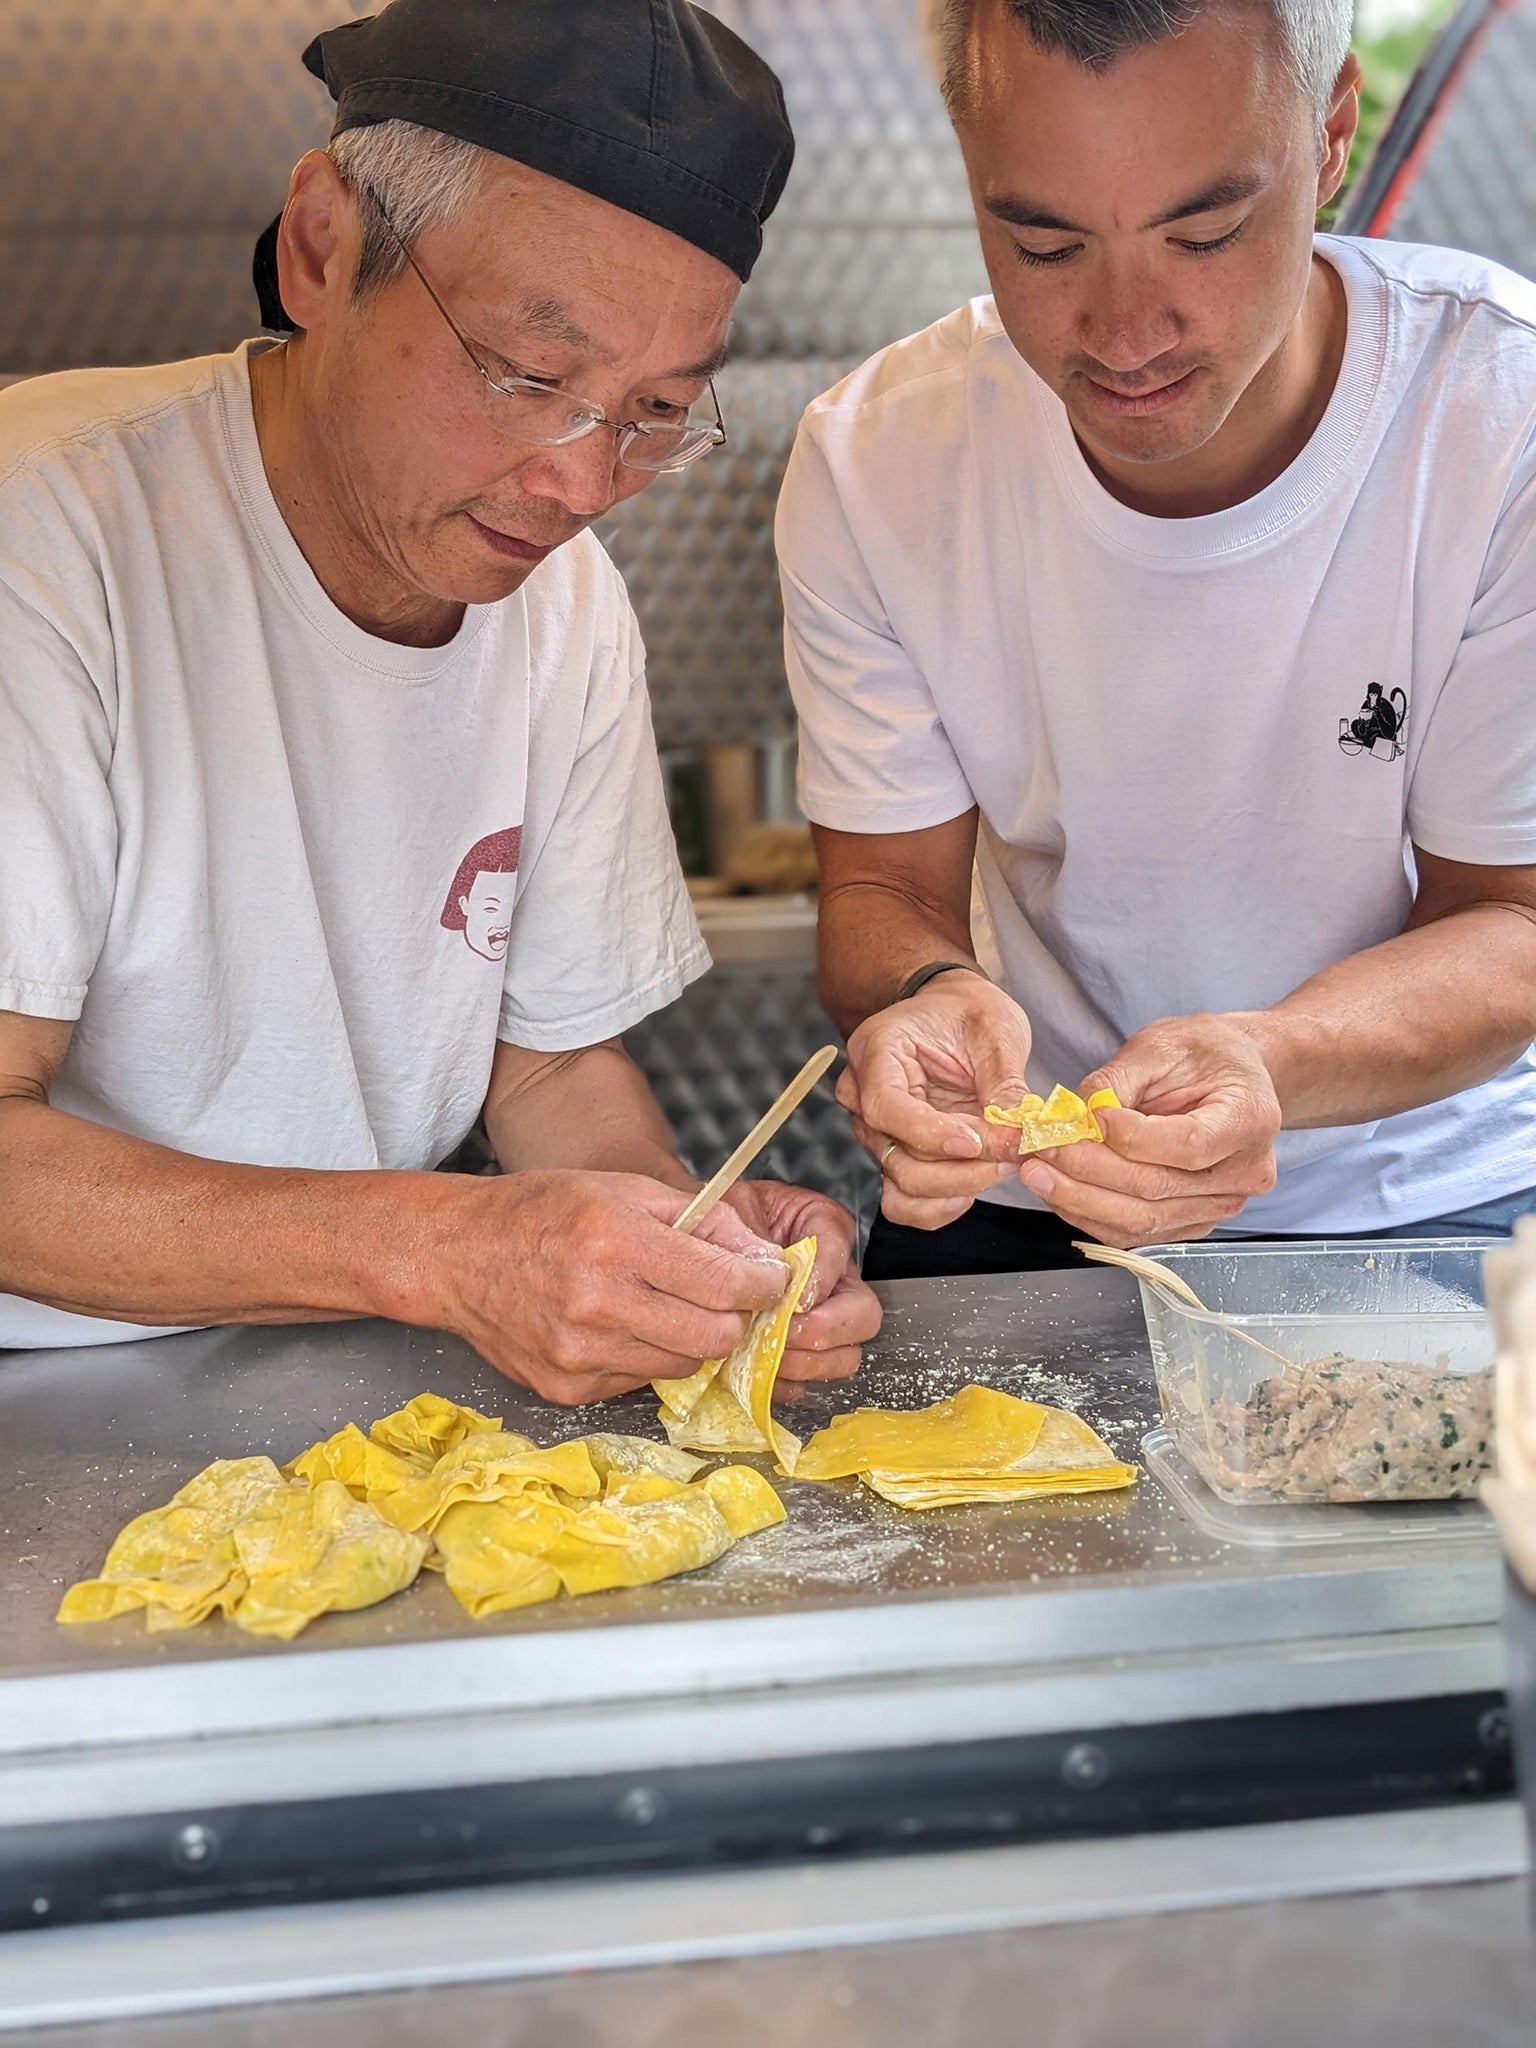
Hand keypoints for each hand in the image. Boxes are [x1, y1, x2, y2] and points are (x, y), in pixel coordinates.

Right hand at [434, 1171, 791, 1404]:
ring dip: (690, 1338)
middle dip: (733, 1316)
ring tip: (663, 1304)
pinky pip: (641, 1381)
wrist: (457, 1255)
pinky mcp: (567, 1389)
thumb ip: (703, 1220)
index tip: (772, 1280)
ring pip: (685, 1365)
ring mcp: (580, 1354)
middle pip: (716, 1337)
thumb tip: (765, 1258)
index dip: (764, 1285)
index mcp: (615, 1242)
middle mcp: (597, 1303)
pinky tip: (621, 1325)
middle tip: (725, 1296)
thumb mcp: (624, 1188)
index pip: (725, 1284)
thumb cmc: (542, 1211)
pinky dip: (647, 1356)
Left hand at [722, 1177, 882, 1380]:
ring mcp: (822, 1321)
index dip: (820, 1282)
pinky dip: (782, 1382)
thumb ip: (751, 1233)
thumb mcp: (732, 1208)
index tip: (794, 1297)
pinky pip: (807, 1383)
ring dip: (805, 1362)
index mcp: (824, 1228)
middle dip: (824, 1330)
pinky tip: (753, 1368)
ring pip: (844, 1356)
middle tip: (784, 1332)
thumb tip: (775, 1277)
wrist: (696, 1244)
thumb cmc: (718, 1222)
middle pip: (863, 1315)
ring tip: (765, 1353)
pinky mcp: (797, 1354)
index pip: (839, 1253)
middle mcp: (834, 1278)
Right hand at [839, 973, 1033, 1228]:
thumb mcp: (995, 1028)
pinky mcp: (896, 1155)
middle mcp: (864, 1096)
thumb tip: (1017, 1131)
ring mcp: (877, 1132)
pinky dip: (940, 1206)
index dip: (930, 1133)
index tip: (976, 1142)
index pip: (886, 1106)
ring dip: (957, 1186)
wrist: (953, 1015)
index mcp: (877, 1052)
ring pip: (901, 1185)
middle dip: (960, 1167)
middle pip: (896, 1156)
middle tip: (1013, 1152)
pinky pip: (904, 1201)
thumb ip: (1003, 1081)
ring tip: (1003, 1164)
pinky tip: (974, 1186)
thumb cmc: (967, 1012)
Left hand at [1020, 1014, 1280, 1247]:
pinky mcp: (1194, 1220)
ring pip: (1143, 1220)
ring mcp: (1222, 1203)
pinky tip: (1061, 1192)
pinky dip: (1093, 1215)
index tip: (1087, 1118)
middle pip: (1157, 1189)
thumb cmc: (1203, 1053)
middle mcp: (1245, 1172)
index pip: (1187, 1145)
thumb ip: (1117, 1080)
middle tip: (1040, 1151)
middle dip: (1087, 1172)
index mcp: (1249, 1118)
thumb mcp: (1162, 1045)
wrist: (1234, 1076)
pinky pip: (1139, 1232)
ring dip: (1081, 1200)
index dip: (1130, 1137)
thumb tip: (1074, 1117)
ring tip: (1038, 1173)